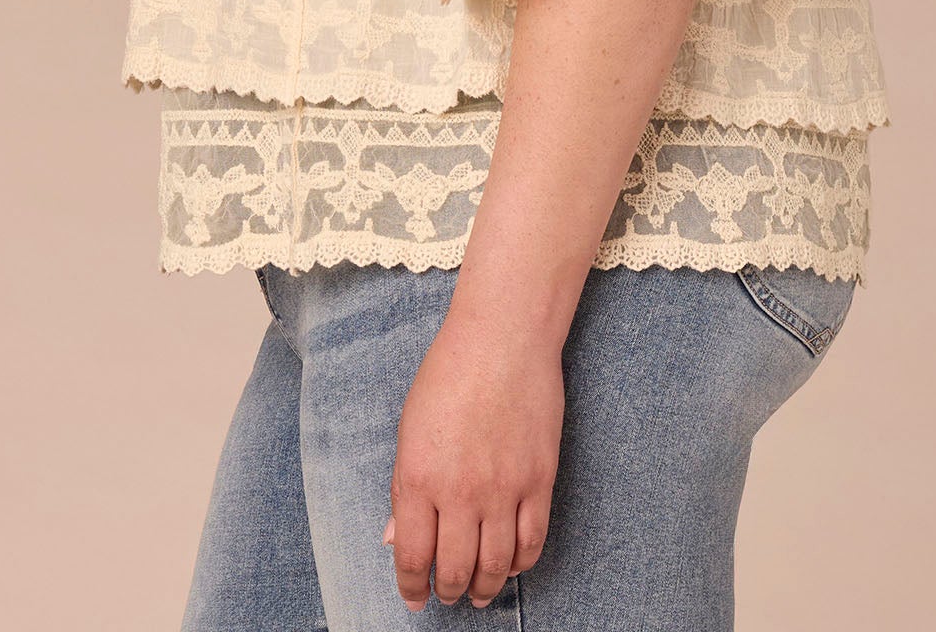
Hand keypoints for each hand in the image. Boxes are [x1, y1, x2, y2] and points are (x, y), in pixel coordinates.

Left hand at [382, 307, 562, 609]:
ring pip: (496, 566)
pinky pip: (532, 541)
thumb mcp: (410, 428)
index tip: (413, 598)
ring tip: (477, 592)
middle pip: (454, 569)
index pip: (412, 556)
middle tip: (447, 595)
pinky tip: (511, 565)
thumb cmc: (449, 374)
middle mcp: (459, 491)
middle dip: (447, 591)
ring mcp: (503, 488)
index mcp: (418, 477)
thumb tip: (396, 540)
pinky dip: (521, 564)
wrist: (504, 337)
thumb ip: (403, 488)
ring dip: (484, 587)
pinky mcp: (539, 480)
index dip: (411, 586)